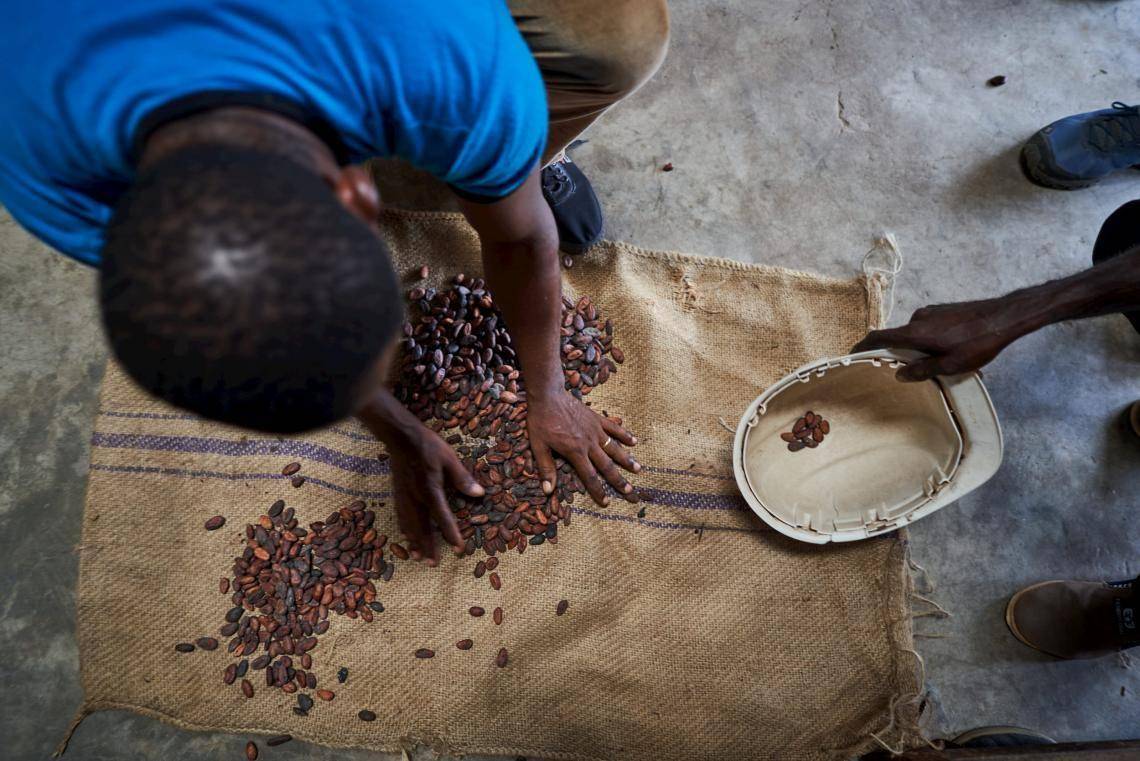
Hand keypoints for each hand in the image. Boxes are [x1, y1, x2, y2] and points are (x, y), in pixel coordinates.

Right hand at [384, 424, 484, 563]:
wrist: (400, 436)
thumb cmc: (427, 445)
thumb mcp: (449, 458)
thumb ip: (462, 478)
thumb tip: (479, 494)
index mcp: (430, 489)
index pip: (442, 517)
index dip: (451, 534)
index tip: (458, 549)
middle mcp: (415, 497)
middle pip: (422, 527)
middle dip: (428, 546)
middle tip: (433, 564)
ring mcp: (404, 496)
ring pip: (409, 525)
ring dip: (414, 542)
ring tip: (419, 557)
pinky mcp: (397, 493)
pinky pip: (401, 517)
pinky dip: (404, 530)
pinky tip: (407, 536)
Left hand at [526, 390, 639, 505]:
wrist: (548, 396)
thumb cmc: (541, 422)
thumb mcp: (539, 447)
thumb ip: (546, 469)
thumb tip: (548, 491)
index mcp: (575, 452)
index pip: (590, 476)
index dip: (598, 490)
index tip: (606, 502)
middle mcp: (589, 443)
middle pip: (607, 465)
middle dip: (618, 480)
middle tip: (630, 492)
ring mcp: (595, 430)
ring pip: (614, 448)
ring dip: (626, 460)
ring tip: (638, 469)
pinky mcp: (597, 419)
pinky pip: (613, 428)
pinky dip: (624, 435)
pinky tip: (634, 442)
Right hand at [852, 295, 1035, 380]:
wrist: (1004, 317)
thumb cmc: (977, 343)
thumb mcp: (950, 365)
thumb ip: (922, 370)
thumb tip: (900, 375)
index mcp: (915, 332)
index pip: (878, 337)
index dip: (862, 346)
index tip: (853, 355)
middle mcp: (918, 318)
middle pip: (900, 338)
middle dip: (904, 354)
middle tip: (916, 371)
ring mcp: (932, 311)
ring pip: (918, 333)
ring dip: (923, 348)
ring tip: (945, 363)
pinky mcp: (944, 309)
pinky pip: (931, 327)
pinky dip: (934, 339)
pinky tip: (955, 349)